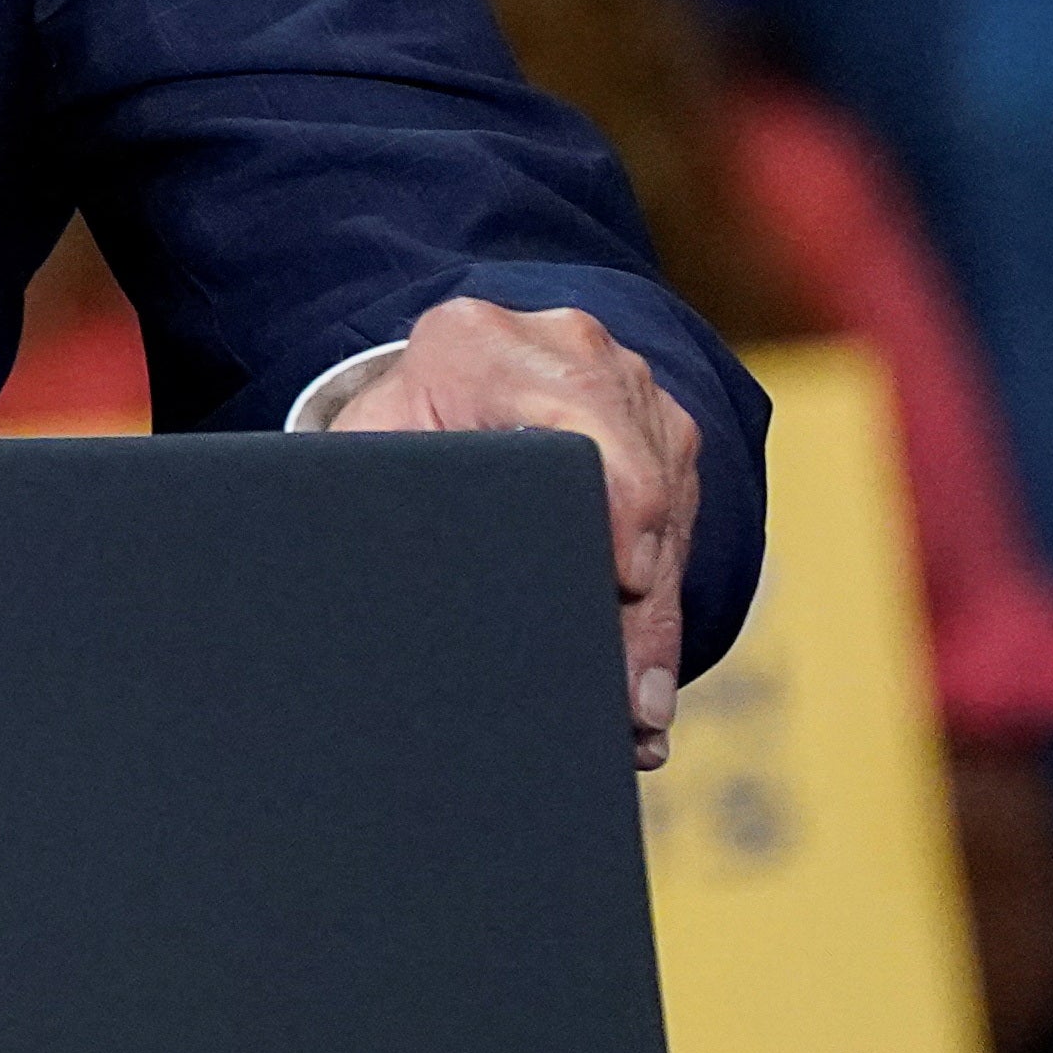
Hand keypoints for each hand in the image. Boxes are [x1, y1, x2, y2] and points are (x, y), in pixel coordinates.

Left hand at [337, 296, 702, 762]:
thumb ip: (373, 493)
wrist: (440, 383)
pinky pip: (683, 517)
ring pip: (668, 509)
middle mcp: (567, 346)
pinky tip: (646, 672)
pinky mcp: (664, 426)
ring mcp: (627, 381)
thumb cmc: (393, 435)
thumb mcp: (369, 453)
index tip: (625, 577)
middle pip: (635, 475)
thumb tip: (372, 582)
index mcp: (477, 343)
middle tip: (632, 696)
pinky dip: (663, 598)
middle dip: (639, 597)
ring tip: (637, 709)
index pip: (574, 415)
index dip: (614, 498)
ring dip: (656, 615)